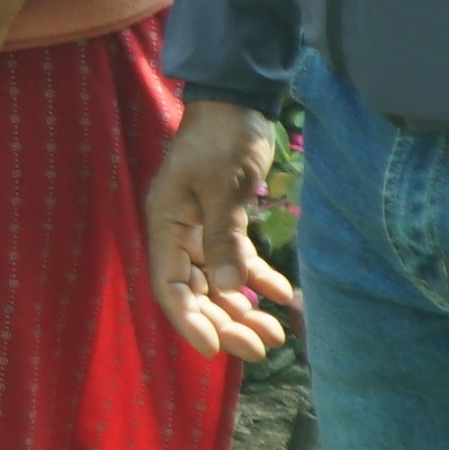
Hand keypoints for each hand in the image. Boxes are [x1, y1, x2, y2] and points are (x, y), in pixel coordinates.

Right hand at [145, 99, 297, 360]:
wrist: (237, 100)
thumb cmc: (223, 139)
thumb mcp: (223, 189)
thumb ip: (223, 240)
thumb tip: (227, 290)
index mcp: (165, 224)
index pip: (169, 286)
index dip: (189, 321)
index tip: (215, 349)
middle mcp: (178, 232)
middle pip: (196, 291)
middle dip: (226, 322)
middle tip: (260, 348)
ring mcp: (200, 228)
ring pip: (218, 281)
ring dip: (243, 308)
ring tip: (275, 332)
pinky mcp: (224, 220)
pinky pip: (238, 260)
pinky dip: (258, 279)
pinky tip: (283, 295)